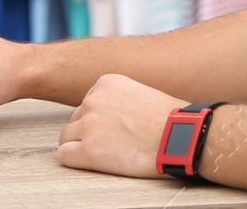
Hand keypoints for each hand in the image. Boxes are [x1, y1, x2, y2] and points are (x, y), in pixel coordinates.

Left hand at [57, 73, 186, 178]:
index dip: (99, 120)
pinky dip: (75, 160)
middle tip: (111, 144)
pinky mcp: (88, 150)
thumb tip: (109, 115)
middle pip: (76, 120)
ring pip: (66, 137)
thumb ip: (118, 99)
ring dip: (81, 146)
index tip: (114, 129)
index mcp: (105, 83)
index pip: (87, 104)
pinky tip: (92, 162)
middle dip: (88, 133)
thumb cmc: (170, 119)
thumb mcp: (140, 93)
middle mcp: (92, 100)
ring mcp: (89, 125)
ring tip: (105, 154)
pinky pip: (64, 155)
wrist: (181, 136)